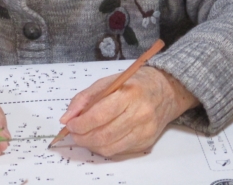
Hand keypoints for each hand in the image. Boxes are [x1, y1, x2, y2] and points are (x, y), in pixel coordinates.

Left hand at [59, 66, 198, 156]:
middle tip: (73, 133)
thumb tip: (67, 118)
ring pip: (110, 147)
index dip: (81, 123)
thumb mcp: (108, 82)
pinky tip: (98, 138)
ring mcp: (145, 131)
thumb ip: (84, 98)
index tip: (70, 124)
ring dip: (91, 144)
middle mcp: (140, 114)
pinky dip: (103, 147)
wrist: (165, 91)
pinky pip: (119, 151)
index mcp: (130, 94)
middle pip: (105, 135)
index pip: (101, 115)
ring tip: (83, 136)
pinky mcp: (146, 143)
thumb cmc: (134, 83)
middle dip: (83, 137)